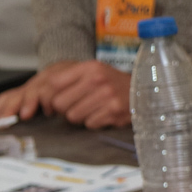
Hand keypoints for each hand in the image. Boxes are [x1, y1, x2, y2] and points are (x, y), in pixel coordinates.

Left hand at [0, 60, 132, 130]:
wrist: (147, 90)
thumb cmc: (114, 83)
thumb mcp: (94, 72)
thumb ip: (69, 79)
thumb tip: (43, 98)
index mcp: (89, 67)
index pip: (53, 83)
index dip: (47, 97)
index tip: (51, 105)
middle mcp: (97, 80)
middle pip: (59, 103)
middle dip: (64, 109)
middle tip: (75, 107)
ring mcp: (106, 96)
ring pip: (72, 116)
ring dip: (79, 117)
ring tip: (92, 110)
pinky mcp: (114, 112)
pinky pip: (89, 124)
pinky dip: (94, 122)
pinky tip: (103, 114)